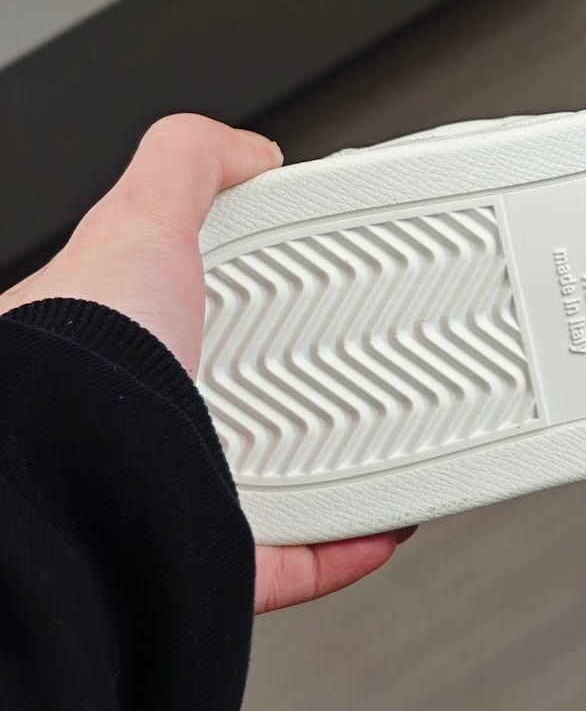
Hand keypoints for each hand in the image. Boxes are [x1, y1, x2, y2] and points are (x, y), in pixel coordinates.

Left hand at [0, 114, 411, 612]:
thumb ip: (185, 163)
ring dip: (335, 472)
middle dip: (299, 389)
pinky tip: (384, 517)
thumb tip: (246, 150)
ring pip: (261, 488)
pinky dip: (345, 546)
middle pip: (231, 402)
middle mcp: (123, 426)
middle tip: (365, 364)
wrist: (68, 480)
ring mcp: (161, 497)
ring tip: (390, 441)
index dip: (249, 299)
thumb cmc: (74, 359)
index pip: (183, 311)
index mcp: (98, 349)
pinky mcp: (201, 560)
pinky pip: (289, 560)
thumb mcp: (134, 218)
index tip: (312, 291)